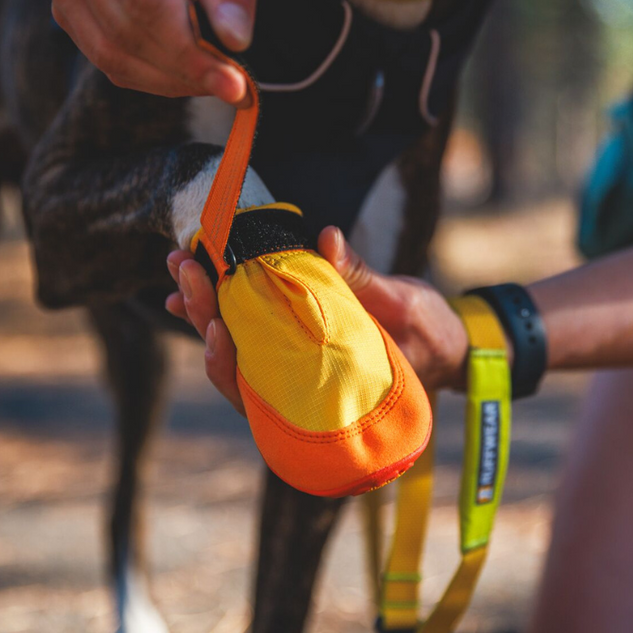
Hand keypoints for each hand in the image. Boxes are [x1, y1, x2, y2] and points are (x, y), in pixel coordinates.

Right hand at [39, 0, 256, 103]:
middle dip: (186, 70)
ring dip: (171, 80)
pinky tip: (189, 72)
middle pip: (128, 32)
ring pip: (112, 54)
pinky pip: (108, 60)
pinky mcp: (66, 10)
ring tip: (216, 77)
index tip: (234, 85)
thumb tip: (235, 39)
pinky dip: (153, 76)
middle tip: (237, 87)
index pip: (146, 0)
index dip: (190, 50)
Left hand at [165, 227, 469, 409]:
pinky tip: (208, 269)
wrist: (451, 348)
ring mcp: (295, 362)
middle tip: (185, 267)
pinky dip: (229, 299)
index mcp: (320, 395)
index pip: (253, 390)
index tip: (210, 325)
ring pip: (235, 344)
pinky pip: (255, 326)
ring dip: (205, 304)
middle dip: (203, 314)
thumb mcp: (403, 307)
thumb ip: (360, 280)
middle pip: (232, 361)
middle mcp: (299, 385)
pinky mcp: (300, 339)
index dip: (225, 360)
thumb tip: (327, 238)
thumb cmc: (432, 337)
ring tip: (181, 262)